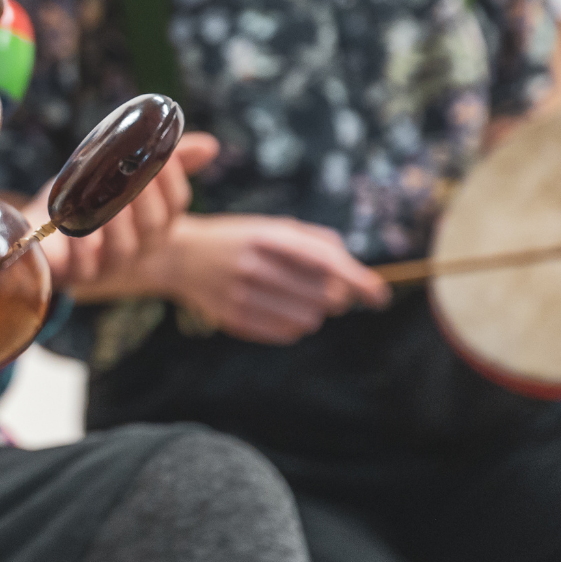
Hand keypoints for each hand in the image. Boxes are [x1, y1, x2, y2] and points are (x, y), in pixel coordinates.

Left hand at [32, 132, 219, 286]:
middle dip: (146, 197)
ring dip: (116, 220)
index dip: (172, 180)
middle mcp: (138, 246)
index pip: (176, 204)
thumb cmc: (86, 197)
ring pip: (124, 249)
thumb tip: (210, 146)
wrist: (41, 227)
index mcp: (153, 221)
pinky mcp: (75, 274)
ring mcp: (107, 264)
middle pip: (154, 227)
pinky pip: (84, 268)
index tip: (161, 152)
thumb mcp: (118, 171)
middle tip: (132, 170)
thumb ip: (159, 158)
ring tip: (104, 196)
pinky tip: (72, 221)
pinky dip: (81, 246)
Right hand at [142, 214, 389, 344]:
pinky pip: (285, 334)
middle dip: (335, 297)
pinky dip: (293, 326)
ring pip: (308, 319)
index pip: (327, 263)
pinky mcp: (233, 318)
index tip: (379, 296)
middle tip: (326, 291)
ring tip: (297, 299)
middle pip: (323, 296)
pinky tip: (281, 312)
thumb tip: (357, 275)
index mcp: (269, 237)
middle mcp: (255, 265)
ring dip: (313, 313)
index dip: (359, 282)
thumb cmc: (239, 239)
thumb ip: (318, 244)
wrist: (180, 256)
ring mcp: (241, 294)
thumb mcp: (274, 227)